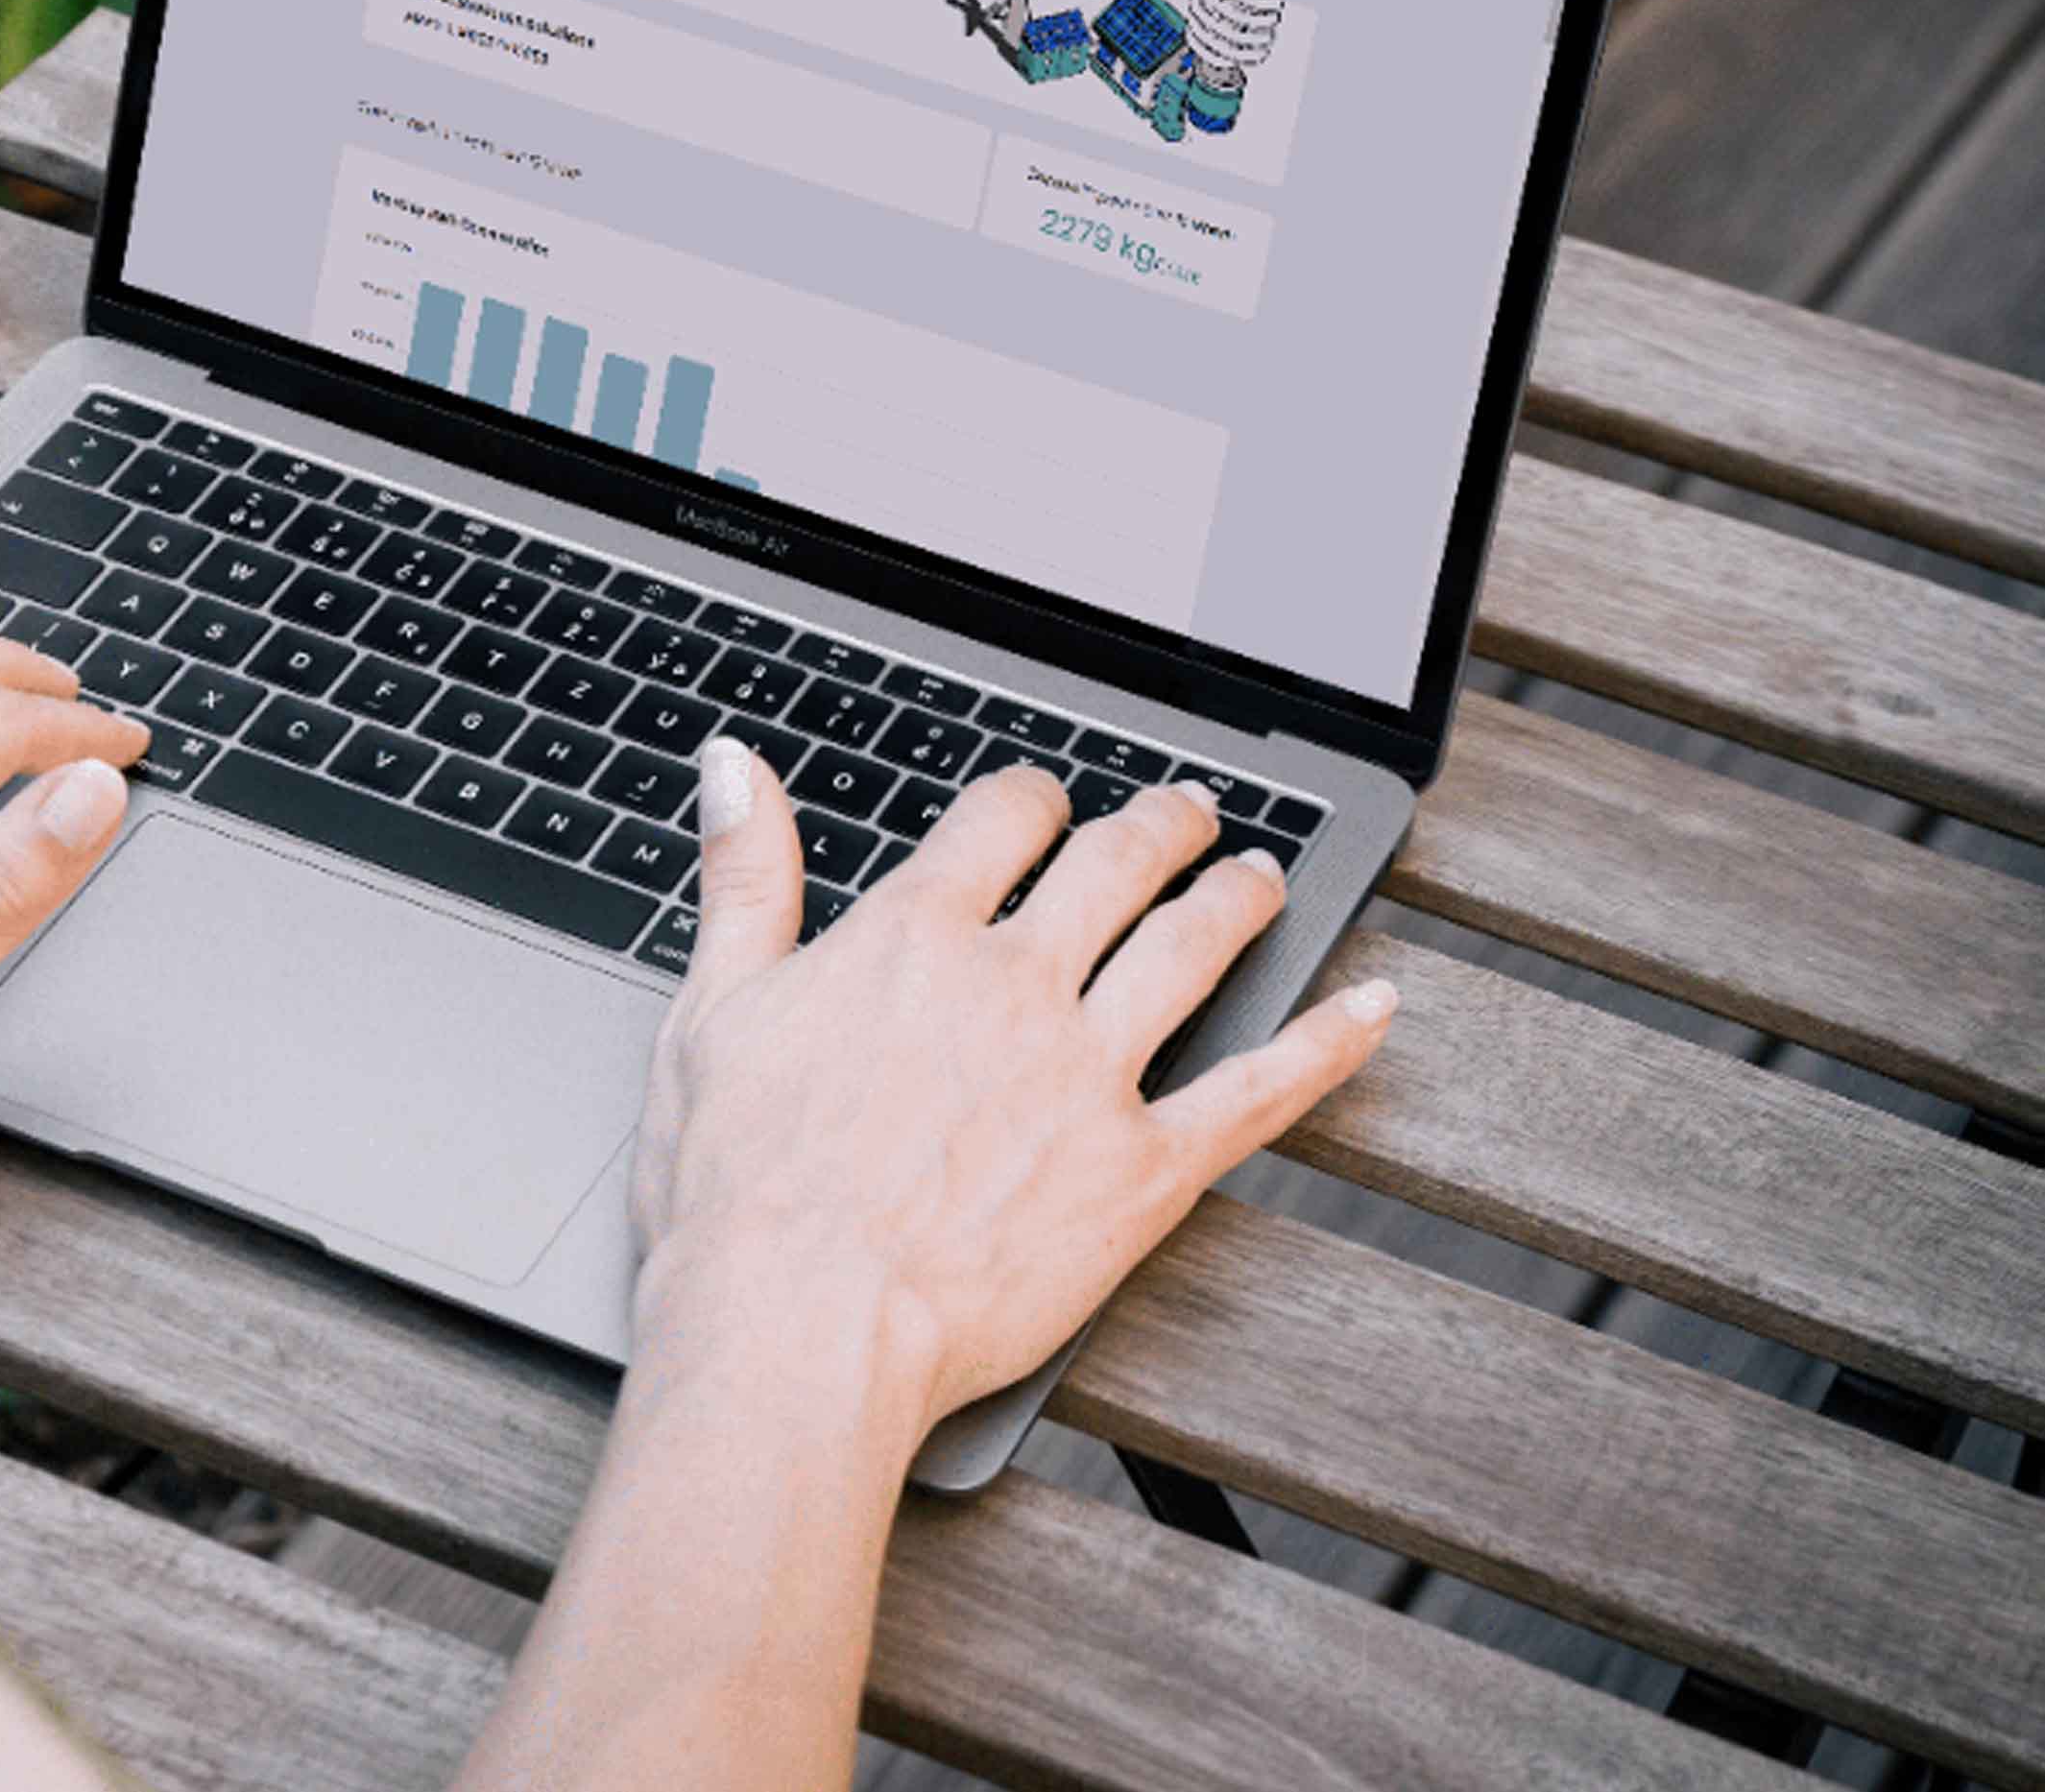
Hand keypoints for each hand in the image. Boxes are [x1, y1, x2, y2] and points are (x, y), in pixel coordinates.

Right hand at [627, 741, 1394, 1437]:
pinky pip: (1258, 1092)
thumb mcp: (714, 1008)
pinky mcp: (1144, 1171)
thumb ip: (743, 876)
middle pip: (1114, 866)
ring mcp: (1091, 1073)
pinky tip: (1373, 1007)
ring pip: (1191, 949)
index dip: (1034, 798)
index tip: (1046, 802)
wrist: (801, 1325)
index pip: (1002, 821)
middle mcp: (1017, 983)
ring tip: (1259, 872)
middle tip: (1185, 812)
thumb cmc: (741, 1189)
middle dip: (1157, 825)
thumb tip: (733, 761)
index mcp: (916, 936)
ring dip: (1236, 895)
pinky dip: (1325, 1043)